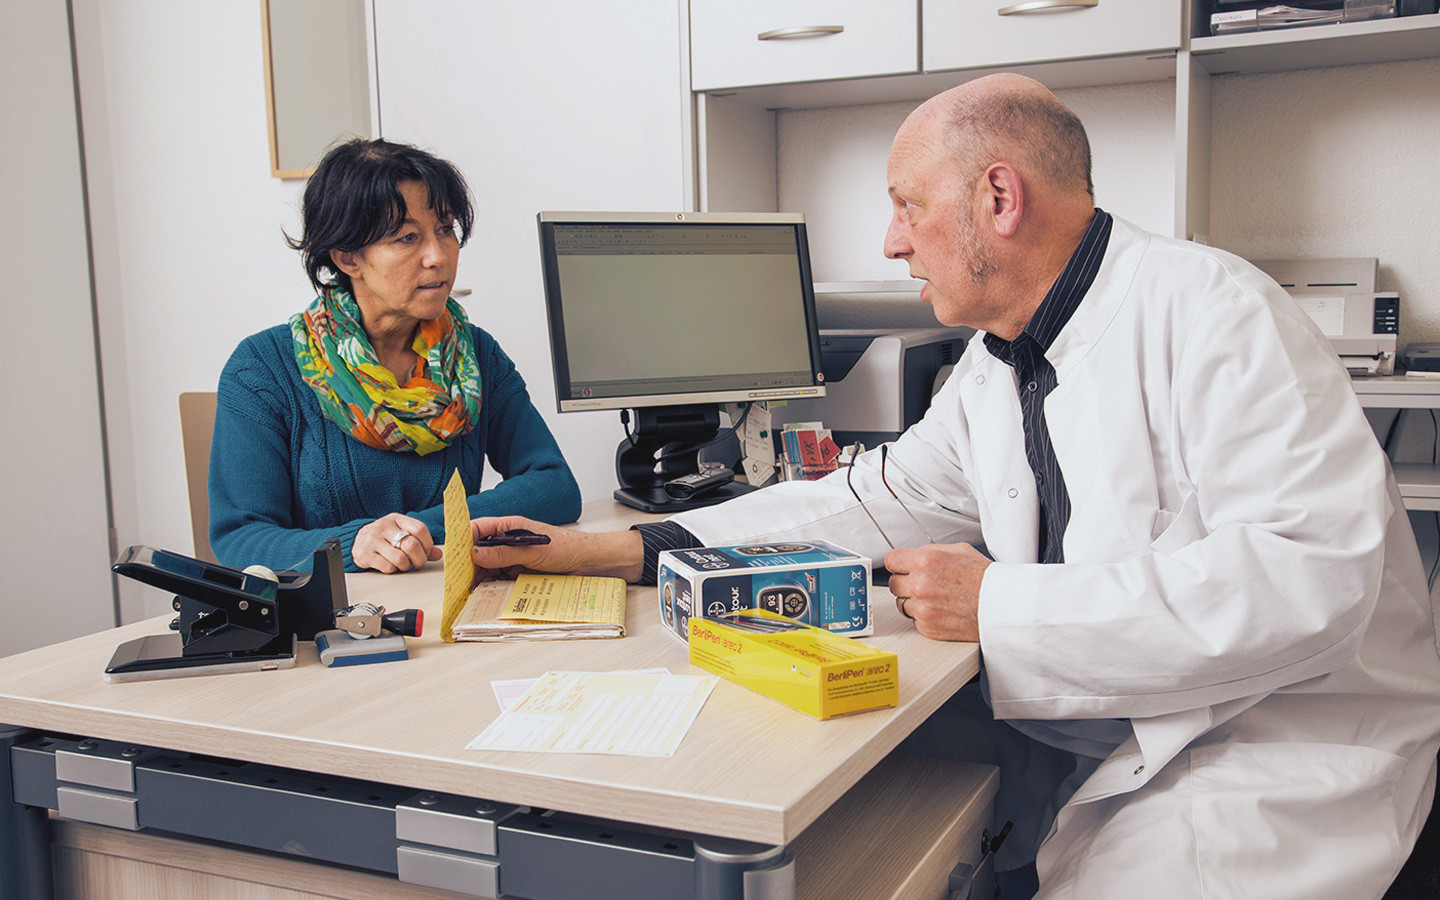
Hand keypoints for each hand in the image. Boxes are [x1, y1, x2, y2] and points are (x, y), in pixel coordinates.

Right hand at [353, 513, 441, 573]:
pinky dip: (394, 570)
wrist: (358, 540)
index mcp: (396, 518)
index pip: (420, 529)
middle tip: (418, 564)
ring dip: (406, 566)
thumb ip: (421, 543)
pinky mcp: (365, 554)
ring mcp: (373, 540)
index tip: (427, 552)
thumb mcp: (402, 534)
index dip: (428, 544)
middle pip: (411, 545)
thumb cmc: (385, 538)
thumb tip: (438, 554)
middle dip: (419, 559)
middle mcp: (383, 526)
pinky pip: (388, 567)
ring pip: (400, 558)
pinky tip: (391, 566)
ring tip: (404, 565)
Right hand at [470, 516, 643, 583]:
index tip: (453, 555)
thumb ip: (503, 552)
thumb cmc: (566, 548)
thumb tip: (476, 553)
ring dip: (478, 578)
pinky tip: (485, 595)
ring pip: (487, 568)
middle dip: (468, 564)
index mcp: (509, 527)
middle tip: (458, 580)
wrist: (588, 563)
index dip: (463, 539)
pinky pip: (499, 580)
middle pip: (479, 551)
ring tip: (468, 591)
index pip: (478, 528)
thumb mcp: (532, 551)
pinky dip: (491, 587)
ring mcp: (513, 558)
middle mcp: (508, 542)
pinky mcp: (518, 573)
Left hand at [884, 542, 990, 641]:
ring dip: (914, 601)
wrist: (1000, 605)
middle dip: (905, 582)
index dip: (898, 564)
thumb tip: (913, 556)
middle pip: (893, 584)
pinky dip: (924, 616)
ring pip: (902, 603)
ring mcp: (922, 608)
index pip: (891, 561)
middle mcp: (920, 585)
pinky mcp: (927, 627)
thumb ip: (929, 552)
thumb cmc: (984, 578)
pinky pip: (914, 620)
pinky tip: (942, 610)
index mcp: (925, 562)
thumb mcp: (957, 550)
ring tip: (936, 597)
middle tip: (922, 583)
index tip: (902, 567)